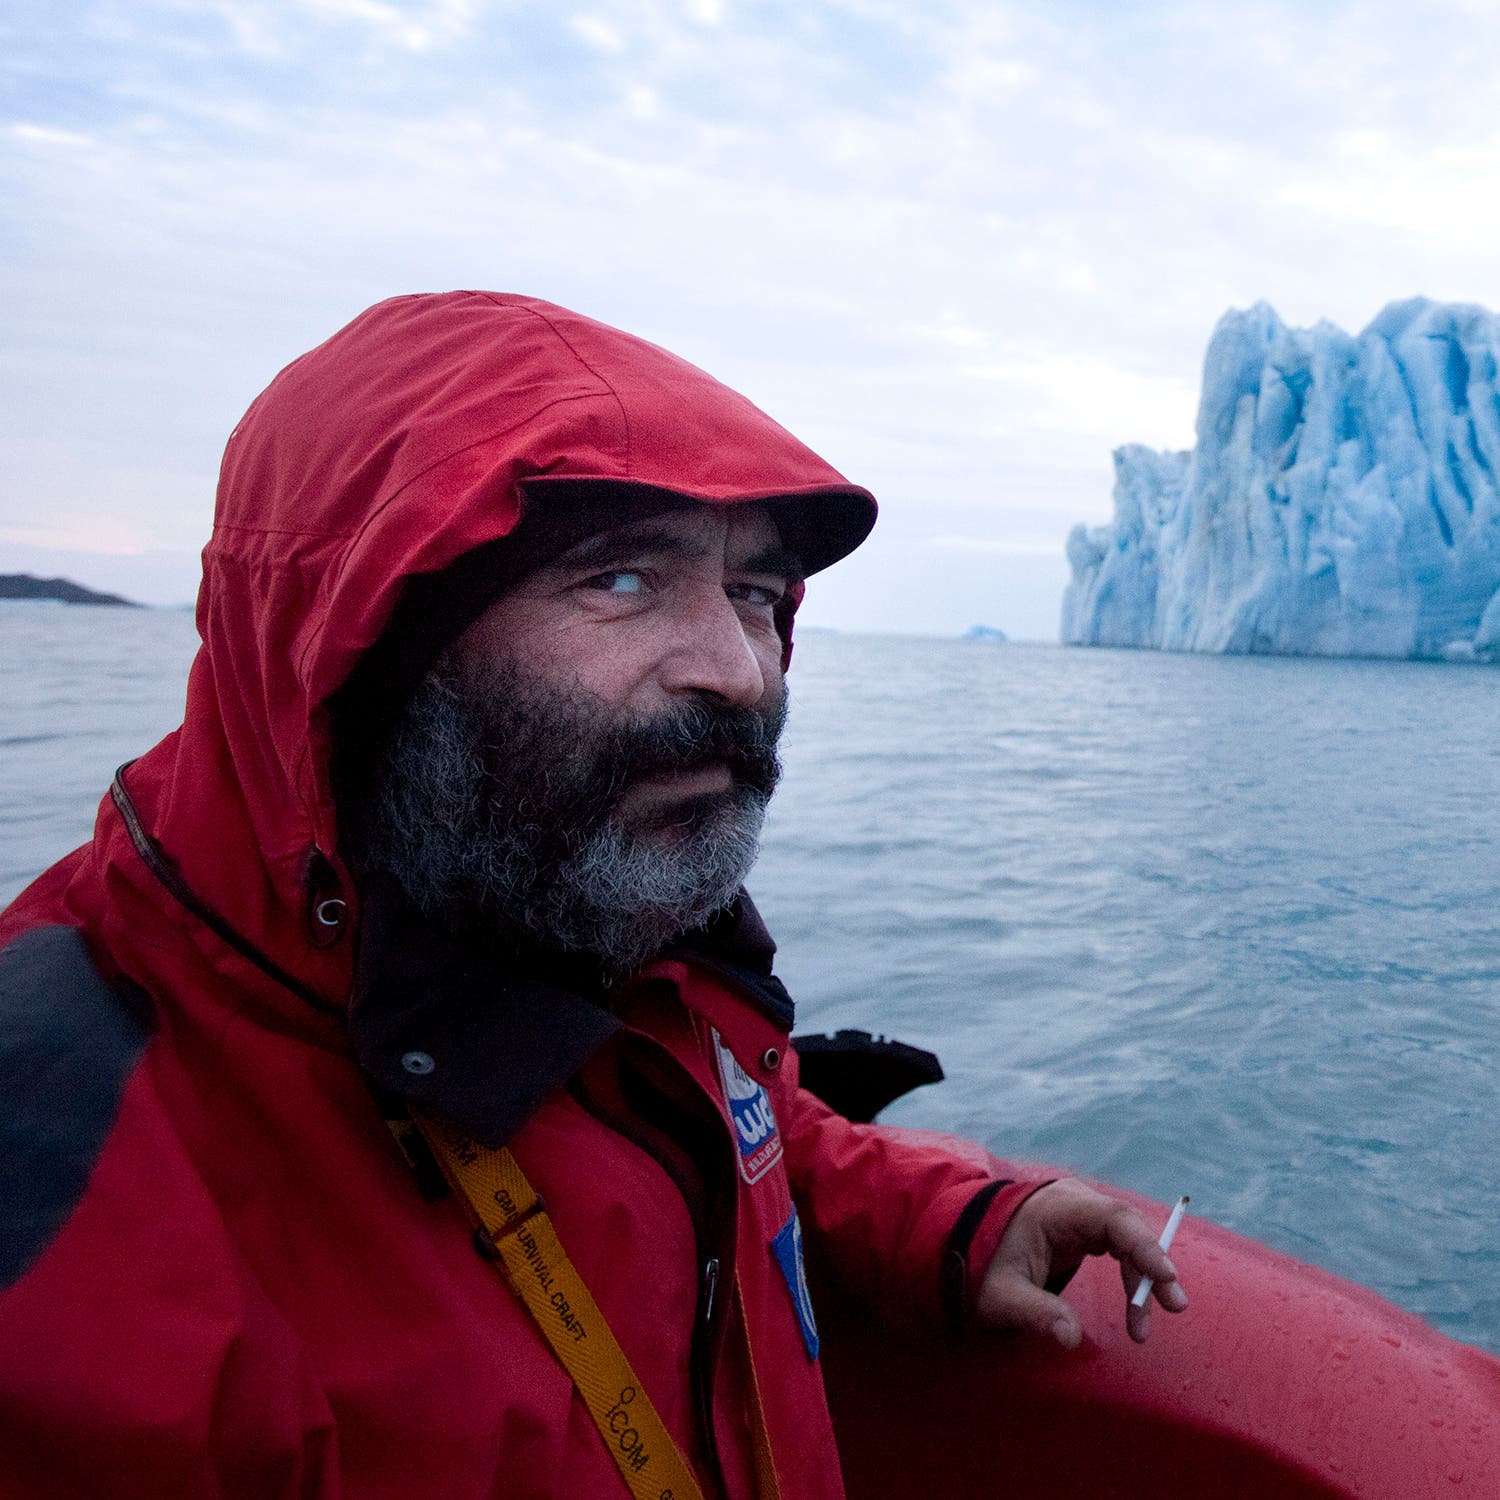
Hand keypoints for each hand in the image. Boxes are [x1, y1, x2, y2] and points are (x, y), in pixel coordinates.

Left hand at [975, 1179, 1187, 1347]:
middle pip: (1128, 1227)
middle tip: (1174, 1305)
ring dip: (1143, 1278)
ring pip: (1128, 1239)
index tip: (1166, 1276)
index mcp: (1056, 1208)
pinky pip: (1119, 1245)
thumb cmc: (982, 1265)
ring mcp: (1081, 1213)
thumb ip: (1035, 1313)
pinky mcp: (1084, 1227)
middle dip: (1153, 1265)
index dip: (1143, 1244)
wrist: (967, 1241)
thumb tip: (1070, 1339)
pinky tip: (1136, 1307)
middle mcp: (1075, 1202)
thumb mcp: (1001, 1295)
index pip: (1112, 1218)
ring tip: (1142, 1327)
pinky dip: (1131, 1275)